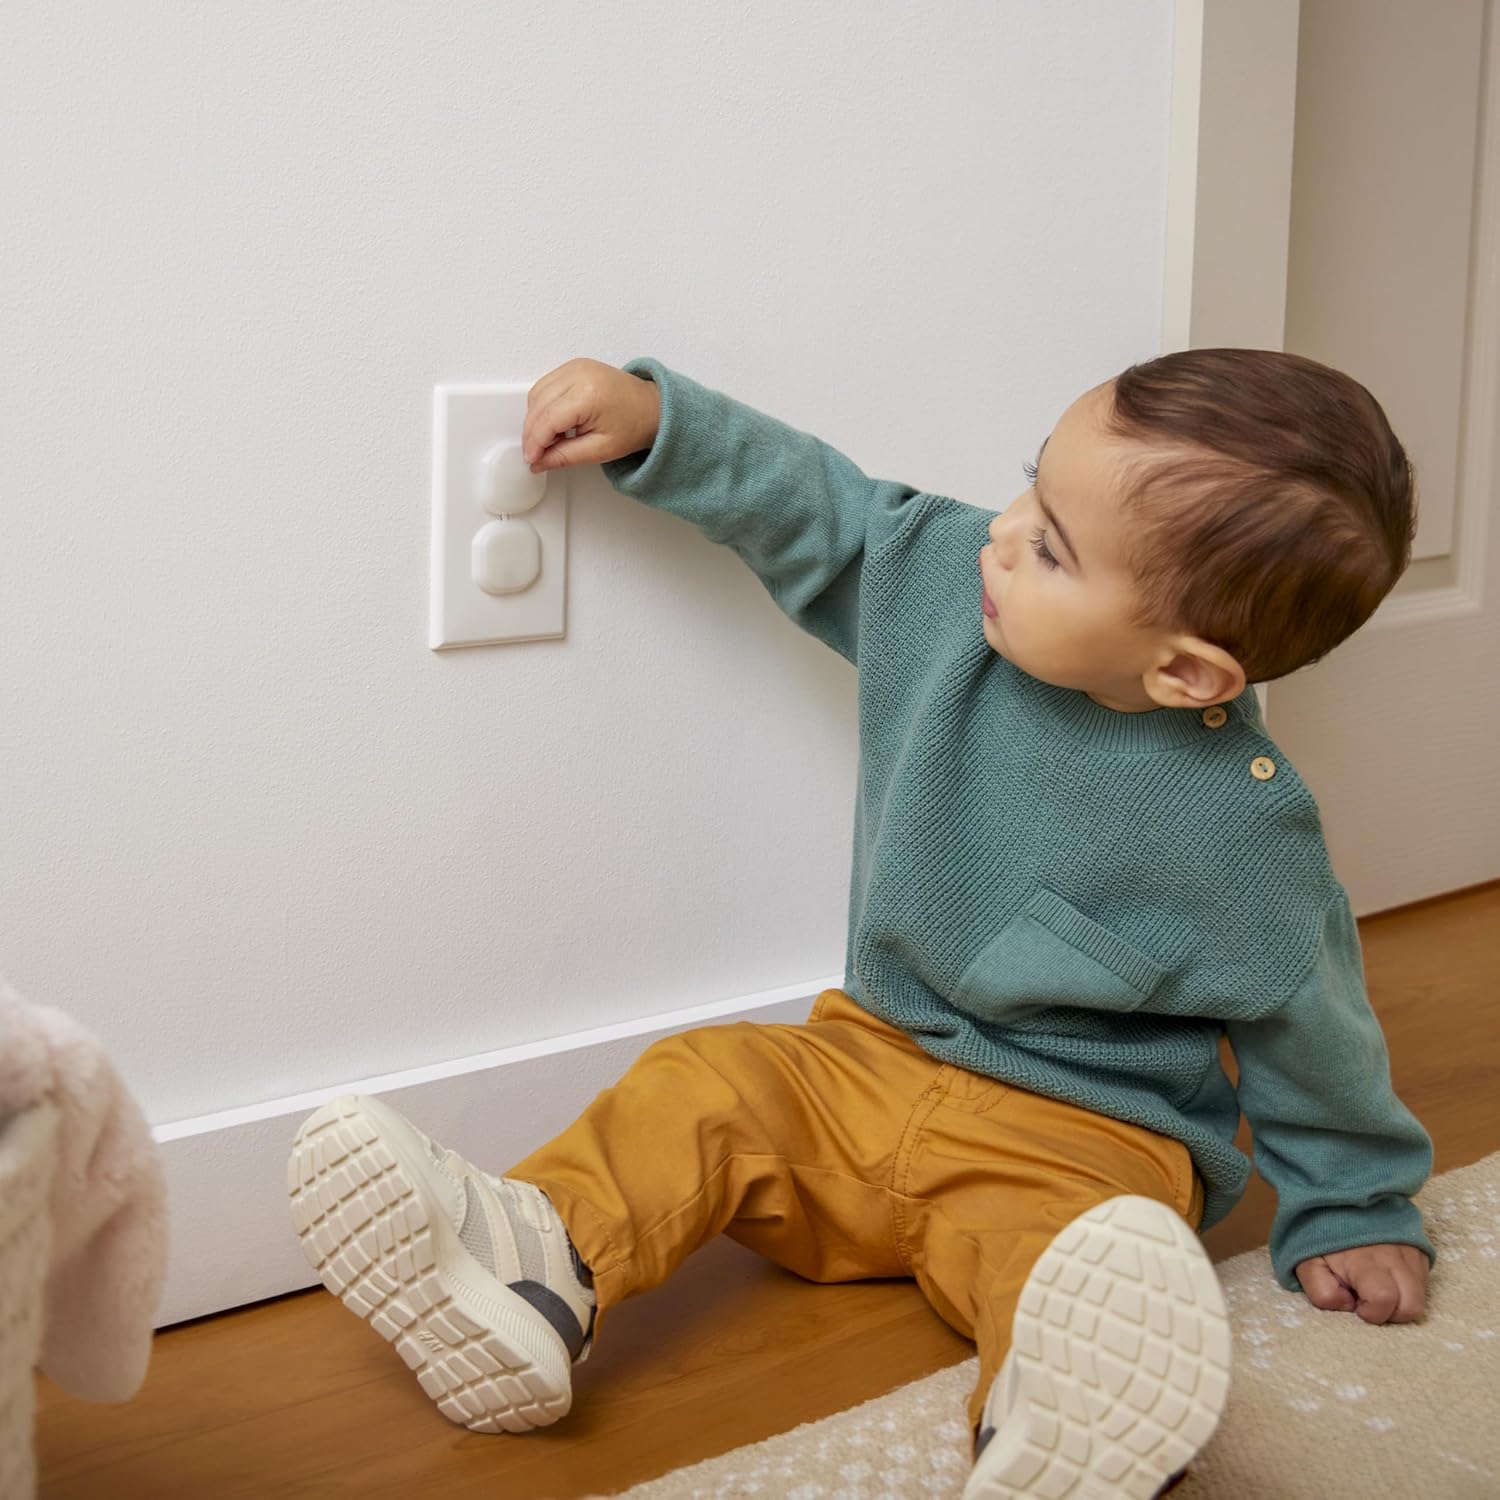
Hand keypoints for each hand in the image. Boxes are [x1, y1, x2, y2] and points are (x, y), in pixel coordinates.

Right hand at [521, 358, 661, 473]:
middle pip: (538, 405)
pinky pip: (545, 385)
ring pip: (536, 393)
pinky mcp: (574, 366)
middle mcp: (578, 374)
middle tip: (537, 455)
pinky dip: (542, 405)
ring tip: (549, 441)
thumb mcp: (599, 450)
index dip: (535, 443)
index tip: (532, 459)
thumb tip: (539, 462)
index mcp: (587, 394)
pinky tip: (554, 423)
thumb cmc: (635, 425)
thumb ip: (564, 456)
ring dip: (535, 419)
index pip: (547, 420)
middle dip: (532, 433)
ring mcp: (575, 367)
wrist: (653, 407)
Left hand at [1295, 1243, 1427, 1323]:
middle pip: (1412, 1307)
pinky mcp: (1420, 1250)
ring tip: (1377, 1286)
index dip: (1371, 1312)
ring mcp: (1411, 1253)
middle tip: (1369, 1297)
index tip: (1356, 1301)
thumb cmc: (1322, 1234)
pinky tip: (1387, 1275)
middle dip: (1392, 1312)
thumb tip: (1349, 1306)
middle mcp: (1396, 1258)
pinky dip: (1407, 1286)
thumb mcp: (1308, 1263)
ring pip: (1422, 1296)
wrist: (1339, 1197)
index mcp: (1366, 1262)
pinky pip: (1423, 1280)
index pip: (1384, 1300)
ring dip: (1402, 1300)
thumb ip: (1323, 1292)